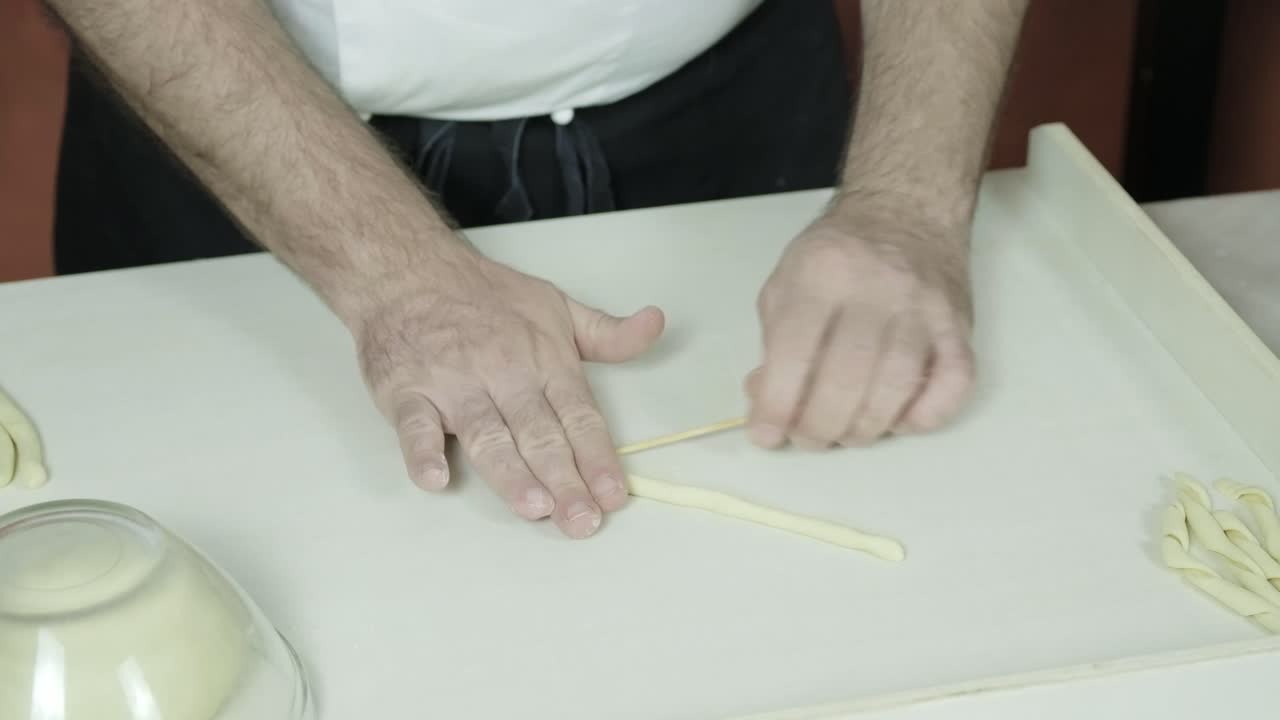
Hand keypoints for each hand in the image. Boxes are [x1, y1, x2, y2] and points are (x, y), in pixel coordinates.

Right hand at [355, 248, 663, 537]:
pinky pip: (415, 424)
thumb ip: (607, 332)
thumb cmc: (486, 296)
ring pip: (486, 434)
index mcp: (544, 360)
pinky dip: (423, 451)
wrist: (408, 270)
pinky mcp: (407, 391)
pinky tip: (436, 479)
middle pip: (539, 434)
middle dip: (563, 480)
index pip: (579, 415)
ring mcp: (454, 384)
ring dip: (510, 472)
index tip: (614, 495)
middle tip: (581, 521)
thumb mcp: (557, 305)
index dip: (598, 457)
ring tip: (534, 507)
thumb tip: (655, 324)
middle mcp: (503, 374)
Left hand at [746, 200, 975, 448]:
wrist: (906, 210)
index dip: (776, 405)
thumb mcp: (787, 283)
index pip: (794, 351)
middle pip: (846, 378)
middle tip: (807, 438)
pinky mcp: (959, 326)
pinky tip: (897, 421)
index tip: (765, 434)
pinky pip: (954, 385)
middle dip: (819, 426)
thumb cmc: (838, 256)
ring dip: (864, 428)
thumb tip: (768, 406)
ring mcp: (924, 308)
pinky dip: (924, 417)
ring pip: (897, 387)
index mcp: (822, 273)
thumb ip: (773, 346)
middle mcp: (876, 288)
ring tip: (844, 434)